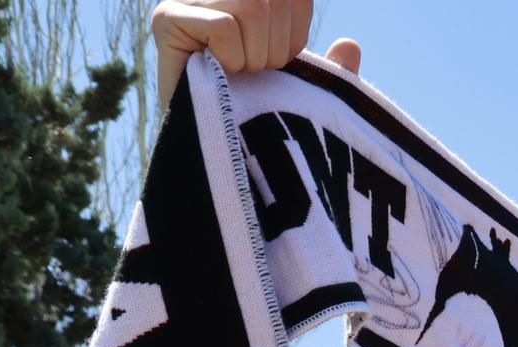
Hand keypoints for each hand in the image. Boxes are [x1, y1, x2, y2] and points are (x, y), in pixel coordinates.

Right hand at [150, 1, 362, 105]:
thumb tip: (351, 45)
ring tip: (233, 75)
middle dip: (275, 48)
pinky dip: (230, 59)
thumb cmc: (259, 119)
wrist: (216, 159)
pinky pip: (224, 28)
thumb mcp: (302, 93)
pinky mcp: (166, 20)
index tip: (270, 65)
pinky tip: (214, 75)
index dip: (294, 37)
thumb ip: (328, 71)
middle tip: (250, 75)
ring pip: (253, 7)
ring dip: (255, 55)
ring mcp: (185, 0)